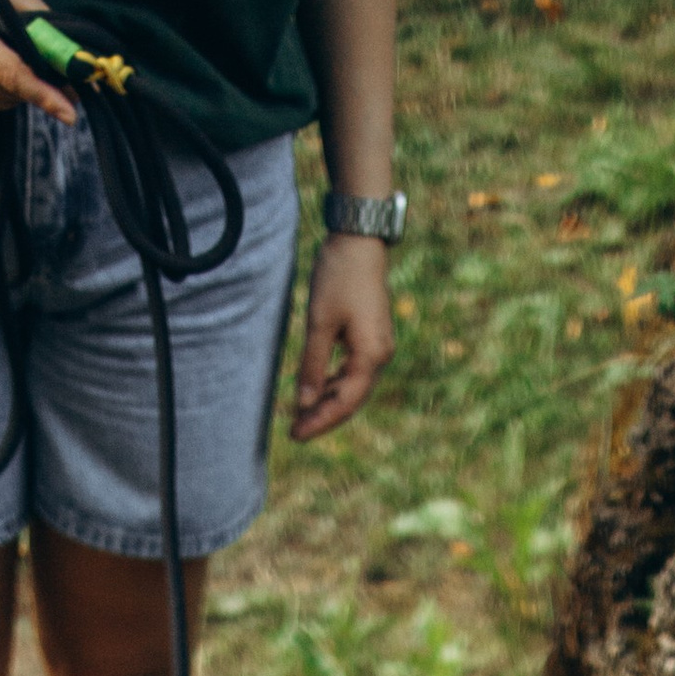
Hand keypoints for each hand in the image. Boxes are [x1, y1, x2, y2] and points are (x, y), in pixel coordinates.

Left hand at [289, 234, 394, 441]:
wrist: (359, 240)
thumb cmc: (340, 276)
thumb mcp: (320, 322)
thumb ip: (312, 364)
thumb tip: (305, 402)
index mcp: (371, 356)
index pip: (344, 403)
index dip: (320, 422)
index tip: (295, 435)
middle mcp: (380, 355)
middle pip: (351, 399)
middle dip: (323, 416)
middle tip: (294, 431)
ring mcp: (378, 346)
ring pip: (352, 386)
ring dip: (327, 401)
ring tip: (301, 414)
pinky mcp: (372, 335)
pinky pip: (353, 369)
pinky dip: (334, 382)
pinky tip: (316, 388)